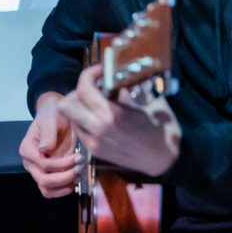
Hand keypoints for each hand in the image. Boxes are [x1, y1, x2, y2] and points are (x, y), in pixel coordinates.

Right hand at [20, 92, 79, 197]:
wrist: (58, 116)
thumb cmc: (53, 115)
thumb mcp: (51, 119)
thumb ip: (48, 133)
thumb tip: (44, 149)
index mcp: (27, 149)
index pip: (43, 164)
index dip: (61, 164)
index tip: (78, 157)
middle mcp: (30, 163)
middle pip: (44, 180)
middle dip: (64, 177)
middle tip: (80, 168)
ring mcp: (39, 171)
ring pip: (47, 190)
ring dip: (64, 186)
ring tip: (78, 175)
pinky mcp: (49, 175)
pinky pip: (53, 191)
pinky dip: (64, 189)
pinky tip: (76, 180)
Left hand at [56, 64, 180, 176]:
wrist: (166, 161)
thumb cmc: (162, 129)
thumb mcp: (147, 102)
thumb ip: (125, 90)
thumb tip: (113, 79)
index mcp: (111, 114)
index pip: (84, 88)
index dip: (88, 74)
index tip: (100, 71)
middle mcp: (97, 129)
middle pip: (65, 105)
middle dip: (76, 93)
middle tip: (93, 90)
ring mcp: (93, 142)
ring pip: (70, 118)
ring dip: (79, 107)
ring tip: (96, 104)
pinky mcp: (94, 151)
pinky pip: (79, 130)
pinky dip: (84, 120)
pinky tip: (100, 119)